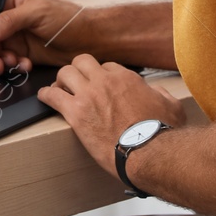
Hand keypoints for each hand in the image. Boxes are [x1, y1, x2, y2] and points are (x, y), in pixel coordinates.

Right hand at [0, 0, 83, 75]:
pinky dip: (12, 66)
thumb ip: (9, 21)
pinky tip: (25, 64)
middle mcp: (7, 17)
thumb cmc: (68, 18)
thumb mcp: (37, 13)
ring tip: (13, 64)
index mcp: (8, 0)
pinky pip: (7, 62)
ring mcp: (14, 36)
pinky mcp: (22, 52)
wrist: (89, 40)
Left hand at [37, 53, 187, 179]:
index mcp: (127, 78)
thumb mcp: (172, 106)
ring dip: (61, 80)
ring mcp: (89, 95)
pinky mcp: (76, 113)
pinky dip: (45, 95)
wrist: (149, 153)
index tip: (98, 85)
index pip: (107, 66)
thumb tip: (156, 92)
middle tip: (75, 81)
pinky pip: (52, 96)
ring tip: (59, 89)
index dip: (101, 75)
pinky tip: (44, 98)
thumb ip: (162, 94)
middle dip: (78, 70)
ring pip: (65, 73)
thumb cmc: (162, 133)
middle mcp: (106, 81)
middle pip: (83, 61)